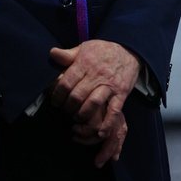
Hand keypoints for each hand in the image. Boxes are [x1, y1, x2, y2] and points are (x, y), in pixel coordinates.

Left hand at [49, 40, 139, 166]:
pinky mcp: (121, 94)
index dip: (57, 95)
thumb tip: (52, 54)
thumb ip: (68, 54)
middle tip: (63, 112)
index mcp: (86, 62)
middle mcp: (98, 74)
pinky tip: (99, 132)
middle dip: (67, 108)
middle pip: (77, 96)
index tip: (54, 101)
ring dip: (81, 115)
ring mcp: (110, 85)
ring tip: (76, 119)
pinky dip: (106, 124)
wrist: (129, 50)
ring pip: (93, 104)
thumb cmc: (103, 51)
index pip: (67, 82)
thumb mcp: (85, 47)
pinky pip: (114, 111)